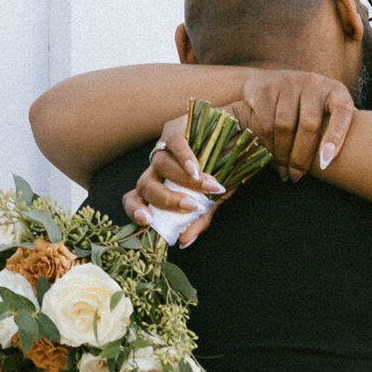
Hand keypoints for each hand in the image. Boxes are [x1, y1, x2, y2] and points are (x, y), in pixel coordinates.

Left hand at [124, 117, 232, 247]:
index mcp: (158, 188)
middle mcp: (155, 169)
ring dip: (184, 180)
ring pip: (160, 165)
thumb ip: (197, 220)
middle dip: (166, 199)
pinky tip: (195, 168)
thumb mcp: (210, 202)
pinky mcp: (175, 130)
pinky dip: (183, 157)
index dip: (135, 209)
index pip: (134, 199)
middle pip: (145, 184)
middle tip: (190, 206)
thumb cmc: (220, 173)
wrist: (237, 140)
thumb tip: (184, 242)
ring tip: (208, 186)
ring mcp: (163, 148)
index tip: (148, 220)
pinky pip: (173, 144)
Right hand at [237, 70, 355, 182]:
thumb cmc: (305, 106)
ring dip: (283, 155)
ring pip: (284, 127)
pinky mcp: (265, 91)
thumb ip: (336, 129)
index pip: (342, 112)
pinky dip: (268, 146)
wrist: (266, 82)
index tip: (326, 161)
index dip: (336, 136)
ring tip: (284, 172)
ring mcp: (288, 84)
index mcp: (335, 91)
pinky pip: (266, 125)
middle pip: (309, 125)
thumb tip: (352, 162)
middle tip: (297, 176)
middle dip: (302, 157)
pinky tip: (271, 158)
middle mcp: (313, 84)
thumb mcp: (325, 111)